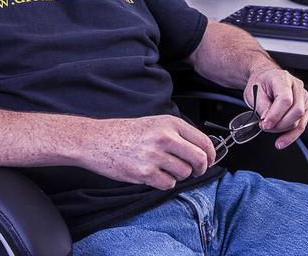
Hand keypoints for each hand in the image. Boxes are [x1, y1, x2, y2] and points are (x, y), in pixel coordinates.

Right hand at [81, 115, 214, 190]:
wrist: (97, 140)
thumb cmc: (124, 132)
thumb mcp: (154, 123)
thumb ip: (177, 134)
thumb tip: (201, 150)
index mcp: (170, 123)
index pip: (203, 141)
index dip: (211, 154)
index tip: (210, 160)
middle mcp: (164, 137)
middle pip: (199, 159)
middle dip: (201, 168)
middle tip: (196, 171)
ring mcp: (155, 156)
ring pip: (184, 173)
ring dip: (179, 175)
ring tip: (165, 168)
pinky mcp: (145, 172)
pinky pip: (168, 184)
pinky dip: (165, 183)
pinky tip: (154, 174)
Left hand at [246, 69, 307, 149]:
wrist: (265, 80)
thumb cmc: (260, 84)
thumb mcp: (253, 92)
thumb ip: (261, 106)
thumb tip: (268, 120)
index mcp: (283, 78)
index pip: (285, 99)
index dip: (275, 115)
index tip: (265, 124)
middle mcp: (297, 87)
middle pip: (296, 111)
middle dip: (279, 124)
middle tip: (265, 126)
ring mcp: (303, 97)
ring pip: (299, 120)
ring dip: (283, 130)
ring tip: (270, 127)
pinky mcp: (305, 108)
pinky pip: (301, 125)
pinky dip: (291, 136)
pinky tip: (282, 141)